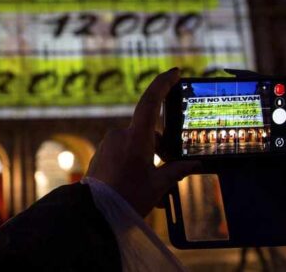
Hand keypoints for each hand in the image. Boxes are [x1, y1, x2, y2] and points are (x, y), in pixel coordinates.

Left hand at [86, 68, 199, 216]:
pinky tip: (141, 190)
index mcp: (136, 137)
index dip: (163, 84)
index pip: (151, 102)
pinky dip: (136, 166)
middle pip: (149, 133)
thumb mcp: (158, 186)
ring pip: (138, 146)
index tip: (175, 72)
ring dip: (149, 162)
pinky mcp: (102, 154)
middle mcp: (120, 135)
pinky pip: (124, 154)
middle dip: (161, 151)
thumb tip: (193, 164)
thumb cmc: (127, 198)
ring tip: (156, 193)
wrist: (92, 214)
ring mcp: (109, 144)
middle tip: (171, 177)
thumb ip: (176, 171)